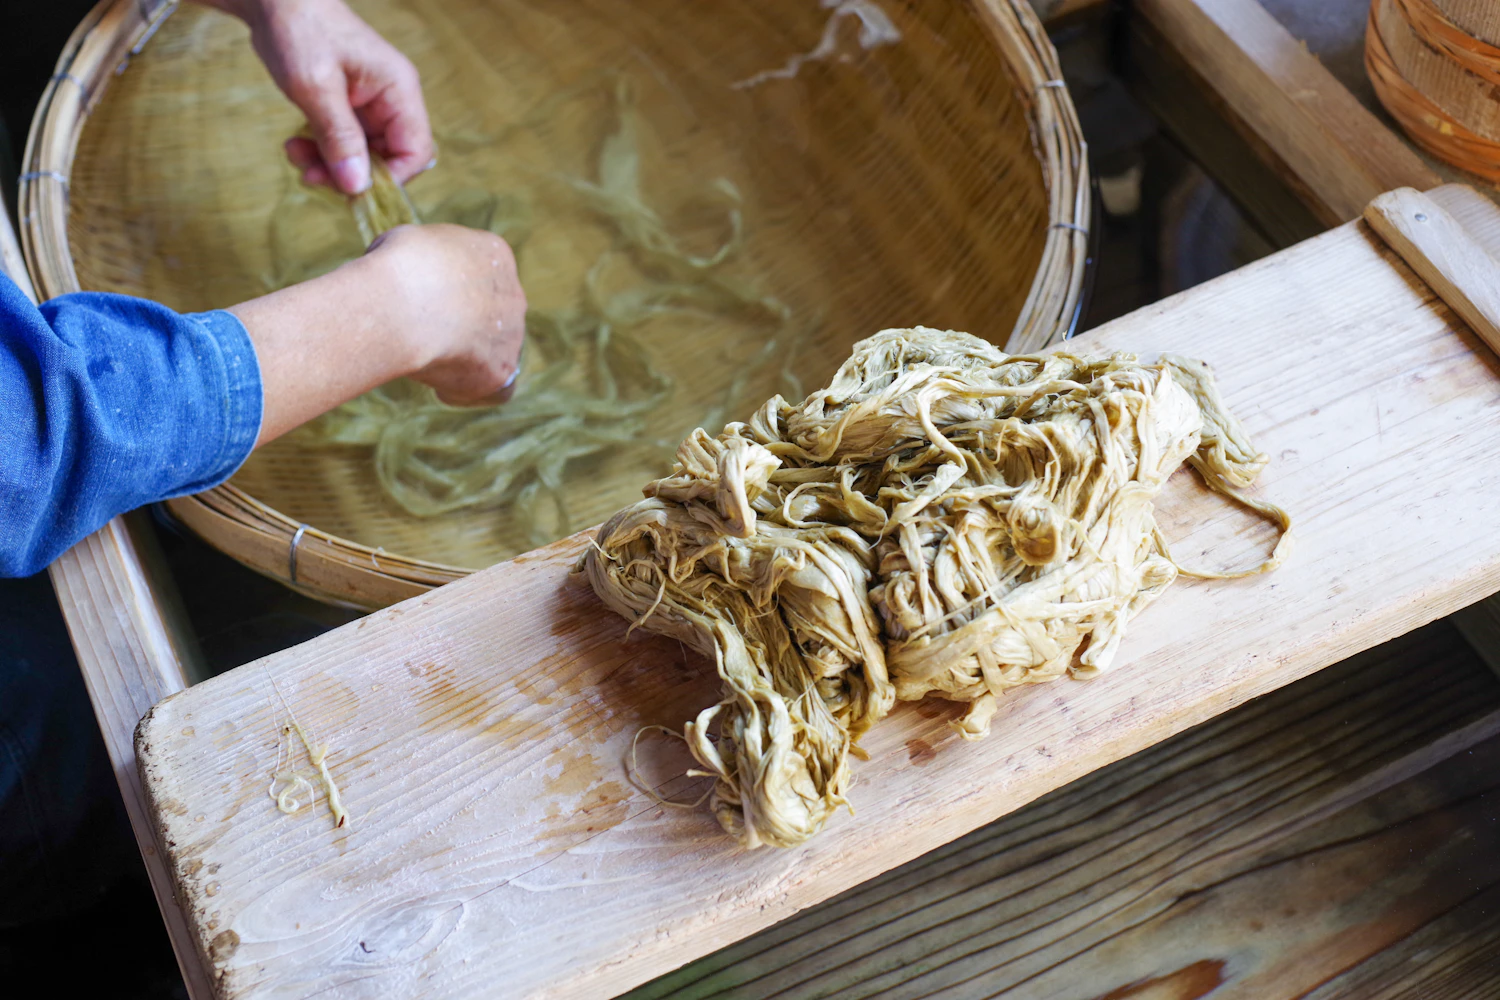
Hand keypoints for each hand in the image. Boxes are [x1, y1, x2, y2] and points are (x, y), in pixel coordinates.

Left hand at [197, 0, 433, 193]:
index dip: (390, 179)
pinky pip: (346, 142)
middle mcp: (392, 99)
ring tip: (295, 154)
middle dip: (351, 173)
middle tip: (310, 174)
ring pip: (364, 155)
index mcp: (398, 89)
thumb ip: (338, 138)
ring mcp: (371, 104)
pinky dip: (323, 150)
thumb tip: (358, 187)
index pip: (415, 151)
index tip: (350, 189)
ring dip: (331, 164)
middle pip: (390, 159)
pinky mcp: (350, 107)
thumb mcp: (315, 87)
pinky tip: (297, 143)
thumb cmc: (298, 29)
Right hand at [367, 225, 527, 405]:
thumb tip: (407, 276)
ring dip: (464, 357)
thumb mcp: (406, 243)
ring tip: (425, 360)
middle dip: (463, 326)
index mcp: (495, 255)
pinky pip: (489, 387)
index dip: (453, 292)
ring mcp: (512, 334)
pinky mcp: (502, 370)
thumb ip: (422, 263)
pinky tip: (437, 386)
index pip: (482, 277)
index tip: (426, 303)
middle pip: (493, 315)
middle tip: (426, 335)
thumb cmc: (394, 270)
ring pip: (493, 351)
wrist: (402, 304)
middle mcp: (513, 294)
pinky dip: (463, 390)